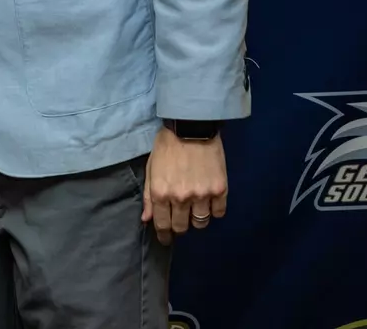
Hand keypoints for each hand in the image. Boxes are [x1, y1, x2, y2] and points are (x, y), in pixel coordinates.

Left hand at [141, 126, 226, 245]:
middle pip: (182, 227)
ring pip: (201, 223)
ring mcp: (202, 195)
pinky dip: (213, 211)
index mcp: (161, 193)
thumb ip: (148, 196)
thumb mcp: (151, 168)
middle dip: (179, 228)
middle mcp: (181, 198)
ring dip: (196, 220)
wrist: (191, 127)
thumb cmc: (167, 146)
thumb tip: (147, 220)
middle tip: (180, 222)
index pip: (163, 225)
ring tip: (194, 211)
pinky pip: (218, 212)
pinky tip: (209, 203)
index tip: (166, 239)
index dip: (164, 236)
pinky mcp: (220, 190)